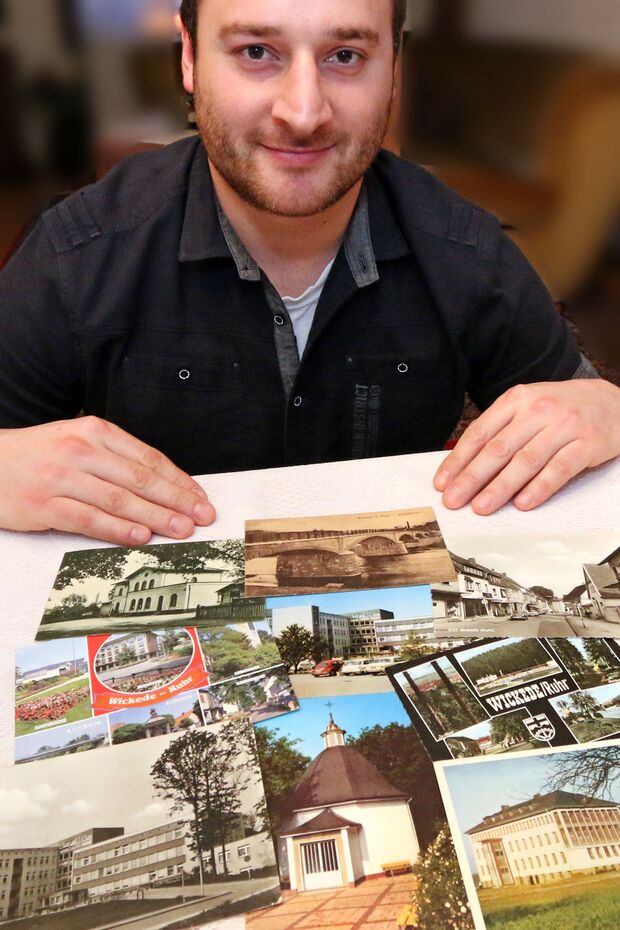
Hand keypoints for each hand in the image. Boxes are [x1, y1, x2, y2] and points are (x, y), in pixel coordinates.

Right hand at [0, 417, 215, 543]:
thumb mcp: (76, 440)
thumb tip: (160, 484)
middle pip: (140, 479)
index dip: (178, 480)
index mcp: (94, 431)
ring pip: (120, 500)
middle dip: (177, 500)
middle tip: (202, 516)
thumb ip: (114, 458)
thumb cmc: (36, 455)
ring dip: (156, 517)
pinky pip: (89, 519)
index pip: (148, 458)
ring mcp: (62, 478)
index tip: (199, 497)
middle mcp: (81, 450)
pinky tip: (140, 537)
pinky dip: (118, 530)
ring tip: (181, 529)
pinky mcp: (45, 504)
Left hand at [434, 379, 619, 513]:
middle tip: (454, 500)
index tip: (442, 482)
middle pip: (498, 449)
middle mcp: (538, 410)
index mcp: (517, 400)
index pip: (480, 433)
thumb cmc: (562, 408)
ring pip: (525, 461)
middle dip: (472, 478)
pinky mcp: (587, 444)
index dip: (458, 460)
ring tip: (481, 507)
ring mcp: (564, 426)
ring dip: (500, 487)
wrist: (613, 402)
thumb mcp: (528, 407)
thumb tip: (465, 463)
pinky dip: (539, 488)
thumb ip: (501, 430)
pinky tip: (523, 503)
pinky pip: (559, 469)